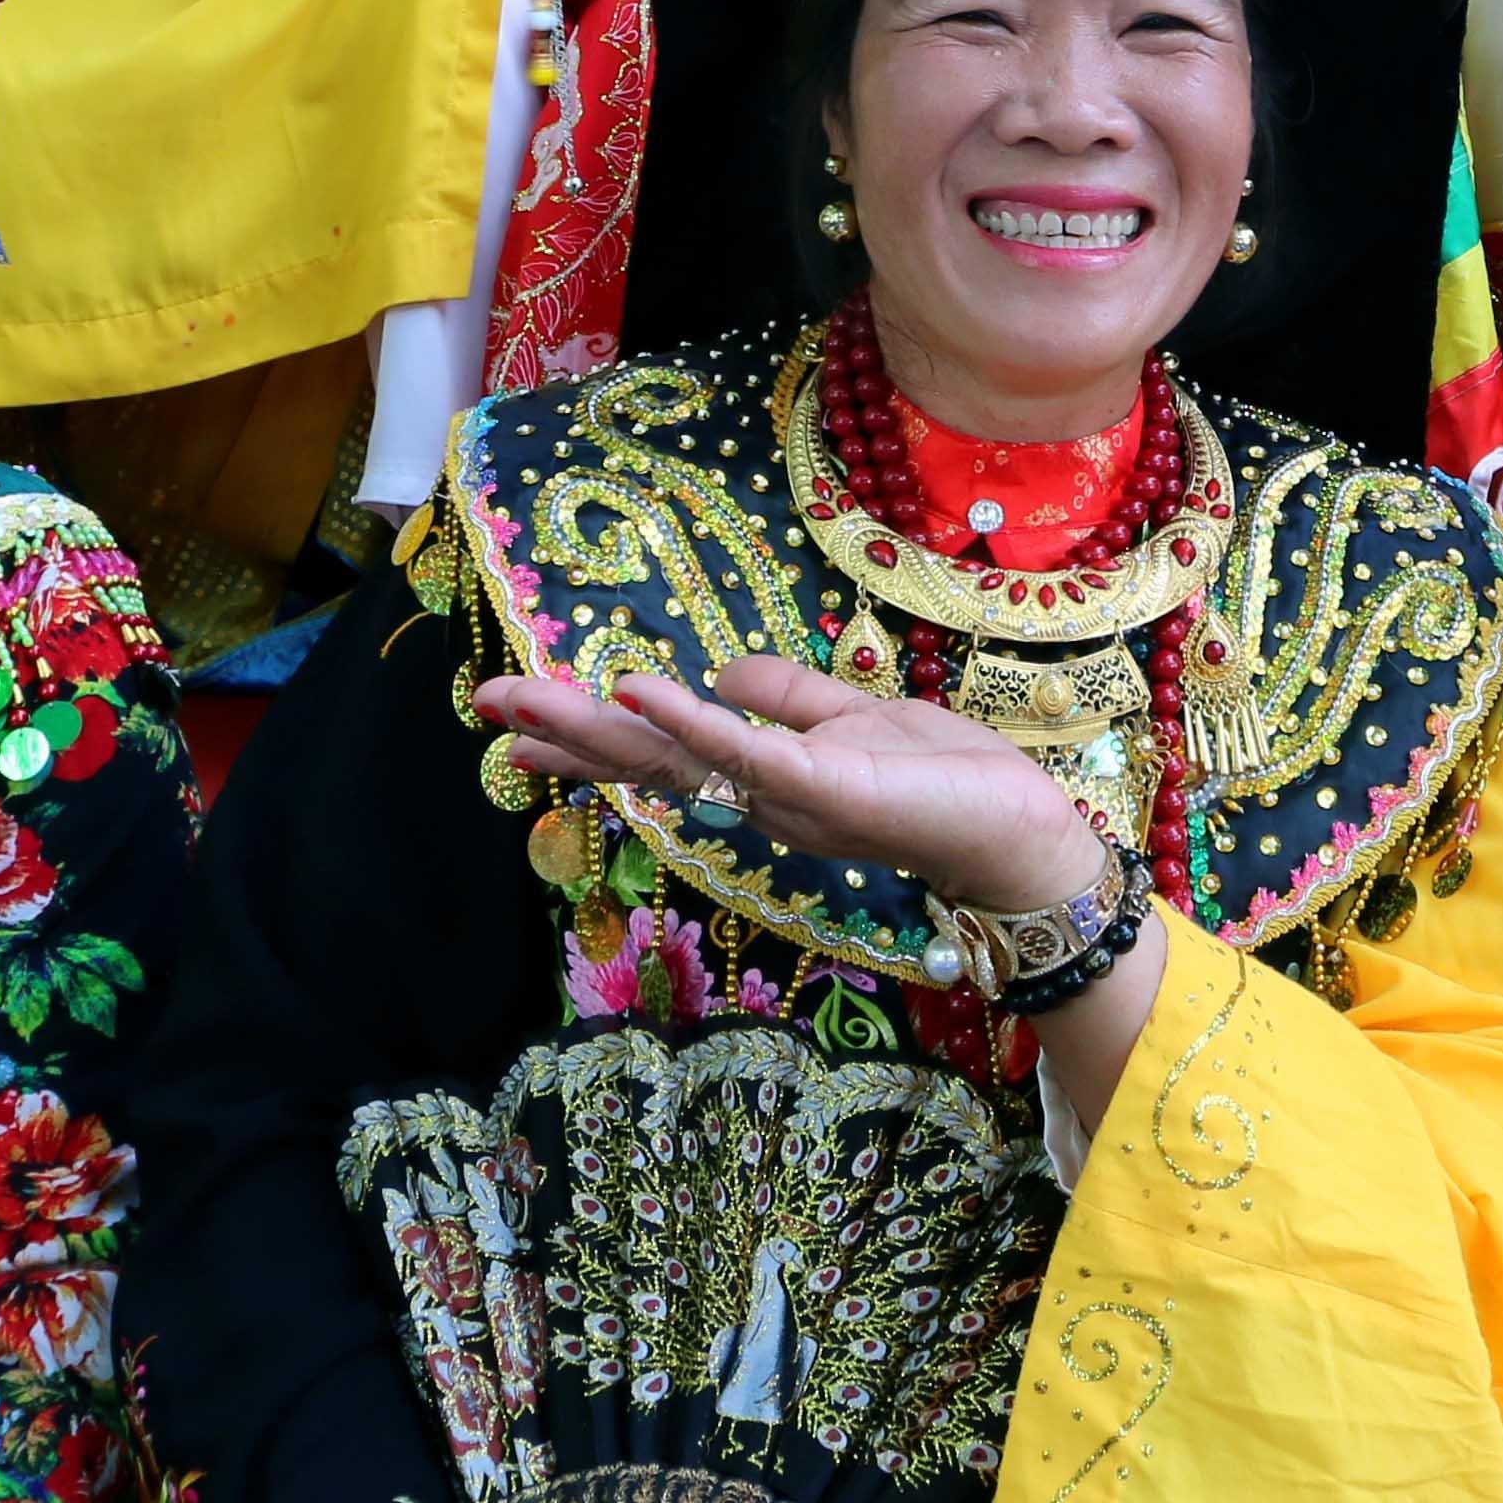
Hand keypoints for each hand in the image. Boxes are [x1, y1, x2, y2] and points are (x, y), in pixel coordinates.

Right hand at [472, 656, 1100, 915]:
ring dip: (599, 726)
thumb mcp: (852, 718)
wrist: (1018, 827)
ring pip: (678, 757)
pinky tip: (639, 690)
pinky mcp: (827, 790)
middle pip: (647, 758)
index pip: (660, 751)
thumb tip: (721, 675)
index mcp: (760, 777)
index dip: (587, 739)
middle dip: (564, 732)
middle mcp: (759, 795)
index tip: (512, 730)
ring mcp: (787, 796)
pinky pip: (750, 754)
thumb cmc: (944, 778)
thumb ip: (789, 695)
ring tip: (526, 699)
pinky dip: (695, 722)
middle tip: (484, 705)